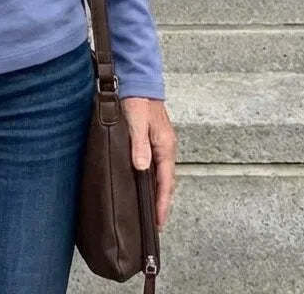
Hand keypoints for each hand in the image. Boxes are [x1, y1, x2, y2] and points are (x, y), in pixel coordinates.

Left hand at [121, 97, 176, 230]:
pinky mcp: (155, 139)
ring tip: (152, 209)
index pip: (166, 182)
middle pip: (167, 182)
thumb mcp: (136, 122)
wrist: (139, 81)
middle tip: (156, 222)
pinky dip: (155, 179)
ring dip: (159, 192)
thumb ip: (139, 145)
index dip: (161, 202)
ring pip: (163, 174)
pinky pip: (158, 165)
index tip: (158, 221)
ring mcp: (162, 144)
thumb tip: (142, 168)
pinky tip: (147, 183)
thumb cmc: (138, 100)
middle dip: (162, 202)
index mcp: (165, 146)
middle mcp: (167, 147)